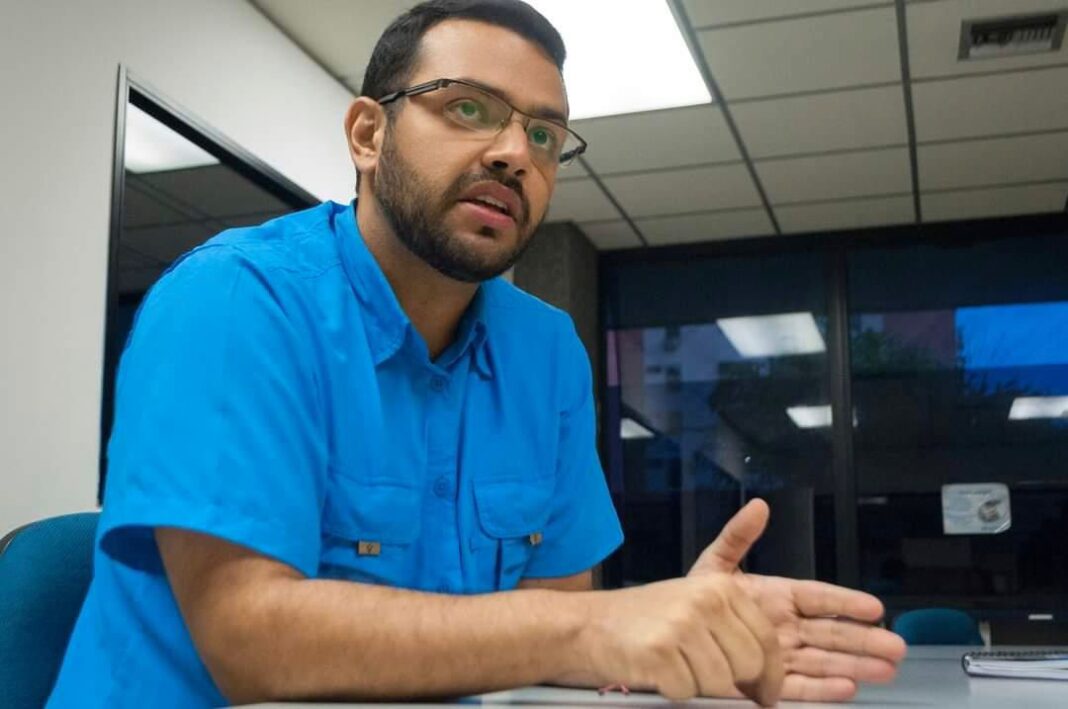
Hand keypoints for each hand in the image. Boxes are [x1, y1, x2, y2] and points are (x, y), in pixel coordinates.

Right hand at [577, 574, 783, 704]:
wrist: (589, 624)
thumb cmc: (645, 619)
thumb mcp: (695, 604)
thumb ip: (736, 629)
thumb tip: (769, 681)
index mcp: (722, 586)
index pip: (767, 640)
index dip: (771, 676)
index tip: (765, 694)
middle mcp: (706, 601)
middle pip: (749, 665)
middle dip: (734, 684)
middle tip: (709, 680)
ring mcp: (682, 625)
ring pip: (720, 683)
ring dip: (699, 686)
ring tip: (677, 667)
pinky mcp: (660, 651)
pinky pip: (687, 691)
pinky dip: (673, 691)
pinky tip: (658, 672)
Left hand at [688, 499, 907, 701]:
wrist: (671, 630)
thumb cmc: (694, 596)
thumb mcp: (715, 564)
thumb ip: (738, 537)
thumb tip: (759, 506)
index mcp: (777, 596)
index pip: (819, 598)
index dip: (845, 602)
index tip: (874, 607)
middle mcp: (784, 626)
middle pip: (830, 633)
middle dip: (863, 640)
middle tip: (896, 646)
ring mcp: (778, 655)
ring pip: (823, 661)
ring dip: (854, 666)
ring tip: (886, 670)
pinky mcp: (766, 682)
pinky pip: (798, 687)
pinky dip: (821, 689)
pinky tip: (848, 688)